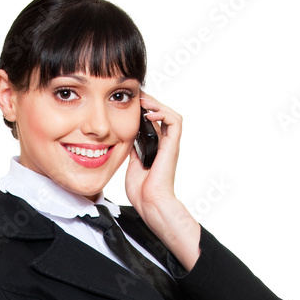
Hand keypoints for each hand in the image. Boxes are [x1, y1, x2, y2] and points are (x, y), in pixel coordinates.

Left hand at [124, 91, 181, 217]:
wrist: (150, 202)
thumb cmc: (141, 191)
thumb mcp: (131, 164)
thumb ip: (132, 149)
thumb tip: (125, 137)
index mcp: (155, 148)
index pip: (153, 122)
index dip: (144, 110)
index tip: (131, 103)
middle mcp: (164, 144)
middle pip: (162, 115)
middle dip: (150, 103)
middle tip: (137, 97)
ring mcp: (169, 145)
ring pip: (171, 114)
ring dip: (158, 104)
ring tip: (144, 102)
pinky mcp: (172, 146)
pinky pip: (174, 122)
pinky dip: (163, 113)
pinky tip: (149, 114)